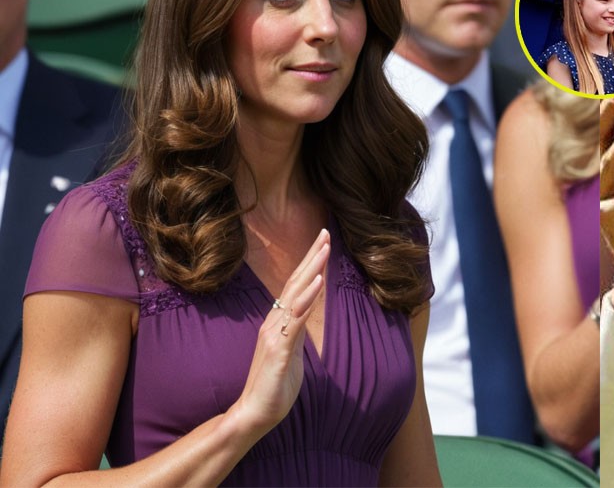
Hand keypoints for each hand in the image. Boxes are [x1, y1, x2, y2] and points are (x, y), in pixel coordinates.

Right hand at [229, 229, 328, 437]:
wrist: (254, 414)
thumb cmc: (274, 385)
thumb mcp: (292, 352)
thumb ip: (296, 331)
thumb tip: (305, 314)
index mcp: (278, 323)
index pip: (296, 286)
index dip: (309, 264)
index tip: (323, 242)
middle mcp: (273, 322)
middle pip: (295, 282)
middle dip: (312, 256)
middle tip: (326, 233)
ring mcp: (274, 334)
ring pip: (295, 295)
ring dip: (311, 270)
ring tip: (325, 248)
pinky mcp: (279, 350)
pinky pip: (295, 320)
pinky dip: (307, 299)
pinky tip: (318, 283)